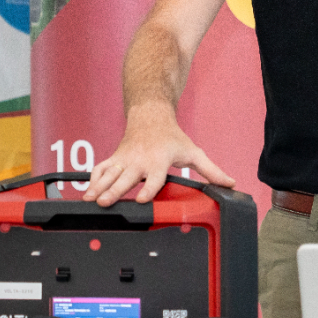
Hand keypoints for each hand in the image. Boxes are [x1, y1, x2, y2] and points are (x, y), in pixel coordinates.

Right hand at [84, 102, 234, 206]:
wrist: (150, 116)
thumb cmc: (173, 138)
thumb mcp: (194, 152)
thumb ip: (211, 171)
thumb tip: (231, 184)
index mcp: (159, 161)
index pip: (153, 178)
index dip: (147, 188)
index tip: (140, 199)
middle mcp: (139, 161)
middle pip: (126, 178)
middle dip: (115, 190)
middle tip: (105, 202)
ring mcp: (124, 159)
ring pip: (109, 174)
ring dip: (99, 187)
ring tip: (90, 200)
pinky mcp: (114, 158)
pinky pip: (100, 169)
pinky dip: (92, 180)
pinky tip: (86, 193)